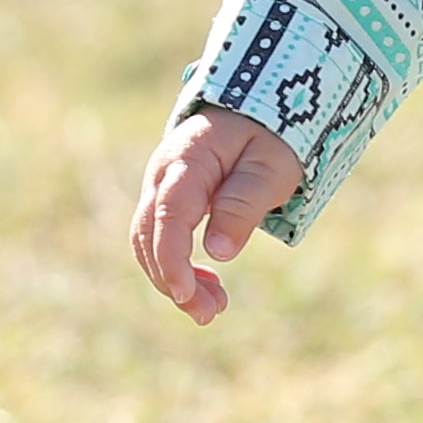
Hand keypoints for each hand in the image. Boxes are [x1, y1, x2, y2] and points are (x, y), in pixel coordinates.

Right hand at [132, 106, 304, 324]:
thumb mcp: (271, 166)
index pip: (168, 216)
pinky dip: (178, 265)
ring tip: (213, 308)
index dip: (171, 259)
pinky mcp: (170, 198)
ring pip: (150, 241)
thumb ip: (244, 204)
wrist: (261, 107)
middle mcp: (163, 174)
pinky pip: (162, 236)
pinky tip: (206, 286)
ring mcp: (162, 186)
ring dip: (174, 279)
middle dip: (172, 280)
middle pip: (150, 235)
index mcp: (188, 161)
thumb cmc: (273, 134)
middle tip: (210, 314)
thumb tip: (218, 252)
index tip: (184, 294)